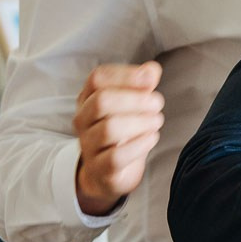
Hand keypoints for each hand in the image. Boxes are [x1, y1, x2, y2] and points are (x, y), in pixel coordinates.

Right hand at [73, 62, 164, 215]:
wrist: (107, 172)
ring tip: (157, 121)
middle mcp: (83, 120)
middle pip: (102, 101)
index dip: (126, 75)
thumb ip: (142, 84)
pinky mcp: (99, 169)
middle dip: (135, 100)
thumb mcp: (132, 104)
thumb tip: (151, 69)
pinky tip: (152, 138)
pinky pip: (116, 156)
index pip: (99, 78)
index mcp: (88, 98)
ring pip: (110, 128)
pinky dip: (140, 144)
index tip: (150, 80)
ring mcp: (88, 145)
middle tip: (157, 104)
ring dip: (141, 122)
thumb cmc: (123, 131)